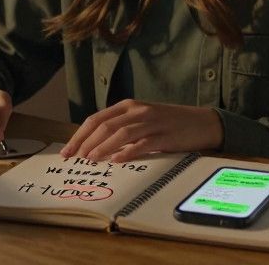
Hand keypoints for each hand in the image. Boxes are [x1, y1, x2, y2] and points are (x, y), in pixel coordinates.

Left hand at [60, 100, 222, 163]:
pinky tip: (117, 161)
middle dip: (85, 143)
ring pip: (120, 133)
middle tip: (73, 158)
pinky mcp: (164, 136)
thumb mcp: (141, 120)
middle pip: (104, 125)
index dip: (79, 135)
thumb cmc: (168, 124)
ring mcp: (151, 122)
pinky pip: (142, 144)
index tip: (66, 151)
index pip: (96, 119)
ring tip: (90, 159)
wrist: (202, 122)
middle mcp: (137, 111)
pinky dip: (128, 152)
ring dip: (102, 147)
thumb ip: (121, 128)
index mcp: (128, 106)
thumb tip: (94, 146)